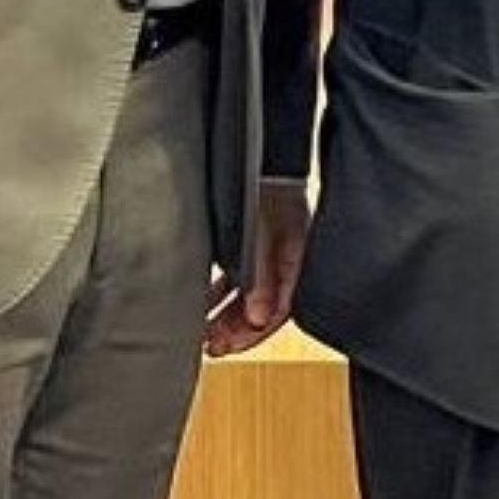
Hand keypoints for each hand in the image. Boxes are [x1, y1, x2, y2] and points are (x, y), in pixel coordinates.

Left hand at [205, 180, 308, 355]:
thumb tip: (259, 318)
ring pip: (246, 295)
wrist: (263, 151)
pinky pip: (234, 278)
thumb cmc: (268, 185)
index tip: (230, 346)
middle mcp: (283, 259)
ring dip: (225, 316)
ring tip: (203, 333)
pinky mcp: (249, 242)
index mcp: (297, 259)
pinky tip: (200, 303)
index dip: (256, 332)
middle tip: (212, 348)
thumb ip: (263, 276)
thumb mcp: (265, 235)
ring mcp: (266, 251)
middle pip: (262, 307)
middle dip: (237, 331)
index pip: (281, 309)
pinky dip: (218, 294)